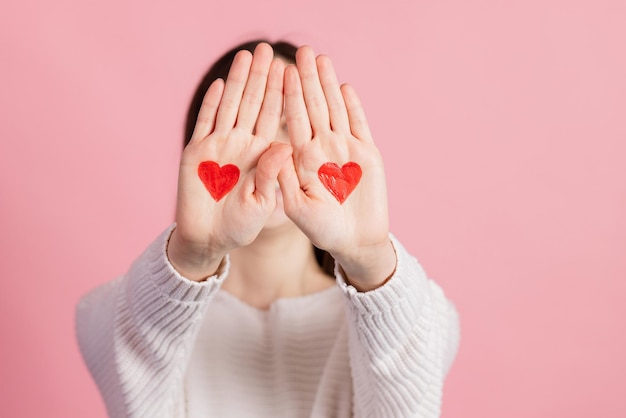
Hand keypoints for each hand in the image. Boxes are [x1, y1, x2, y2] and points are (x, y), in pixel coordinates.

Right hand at [168, 43, 291, 280]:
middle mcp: (242, 144)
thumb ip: (271, 174)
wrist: (208, 239)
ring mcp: (218, 145)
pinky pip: (205, 122)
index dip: (282, 94)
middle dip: (261, 77)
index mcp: (262, 154)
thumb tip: (286, 144)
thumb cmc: (241, 226)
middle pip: (254, 104)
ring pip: (231, 106)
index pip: (275, 118)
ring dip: (239, 81)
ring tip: (247, 56)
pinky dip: (212, 104)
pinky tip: (221, 83)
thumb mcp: (262, 202)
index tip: (292, 70)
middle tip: (268, 49)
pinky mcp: (196, 152)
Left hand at [279, 46, 395, 289]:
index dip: (288, 95)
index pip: (293, 119)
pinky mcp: (367, 154)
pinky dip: (353, 106)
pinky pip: (359, 124)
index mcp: (301, 157)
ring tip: (321, 58)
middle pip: (313, 106)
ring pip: (334, 109)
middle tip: (301, 51)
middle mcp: (321, 147)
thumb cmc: (322, 230)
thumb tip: (275, 147)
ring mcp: (344, 148)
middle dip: (307, 79)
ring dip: (327, 84)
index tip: (281, 71)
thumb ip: (283, 178)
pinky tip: (345, 87)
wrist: (354, 241)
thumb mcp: (296, 206)